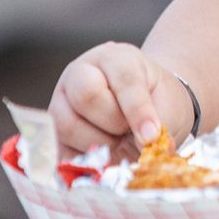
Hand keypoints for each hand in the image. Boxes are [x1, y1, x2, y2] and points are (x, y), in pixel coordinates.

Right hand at [47, 42, 192, 157]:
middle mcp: (81, 72)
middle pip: (86, 97)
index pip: (124, 80)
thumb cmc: (157, 102)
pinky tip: (102, 157)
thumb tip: (144, 150)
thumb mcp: (167, 106)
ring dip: (98, 145)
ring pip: (67, 125)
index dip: (138, 111)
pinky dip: (82, 161)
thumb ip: (157, 125)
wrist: (146, 107)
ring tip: (117, 143)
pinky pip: (59, 149)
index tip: (151, 135)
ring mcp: (61, 99)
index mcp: (115, 58)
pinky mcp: (51, 129)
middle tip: (128, 132)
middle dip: (113, 123)